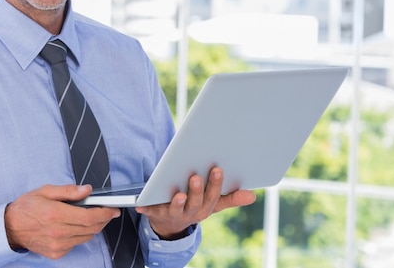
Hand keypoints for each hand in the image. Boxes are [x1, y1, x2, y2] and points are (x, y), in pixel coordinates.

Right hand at [4, 184, 119, 258]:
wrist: (10, 227)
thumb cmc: (27, 207)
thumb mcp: (46, 191)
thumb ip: (69, 191)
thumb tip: (87, 190)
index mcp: (56, 214)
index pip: (89, 217)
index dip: (105, 213)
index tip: (113, 209)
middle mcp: (58, 232)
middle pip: (91, 228)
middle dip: (104, 219)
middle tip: (108, 212)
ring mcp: (58, 244)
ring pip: (86, 237)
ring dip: (94, 227)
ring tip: (93, 217)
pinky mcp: (56, 252)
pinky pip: (76, 243)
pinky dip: (81, 235)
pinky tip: (77, 226)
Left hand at [135, 167, 255, 239]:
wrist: (170, 223)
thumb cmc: (194, 205)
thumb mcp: (212, 203)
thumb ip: (230, 198)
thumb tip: (252, 195)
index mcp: (205, 208)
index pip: (212, 197)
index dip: (215, 184)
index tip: (217, 169)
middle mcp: (191, 213)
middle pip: (195, 203)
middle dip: (196, 191)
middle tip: (196, 177)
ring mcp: (173, 214)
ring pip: (176, 209)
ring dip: (177, 202)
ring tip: (178, 194)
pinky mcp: (156, 214)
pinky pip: (151, 211)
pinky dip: (146, 207)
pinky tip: (141, 203)